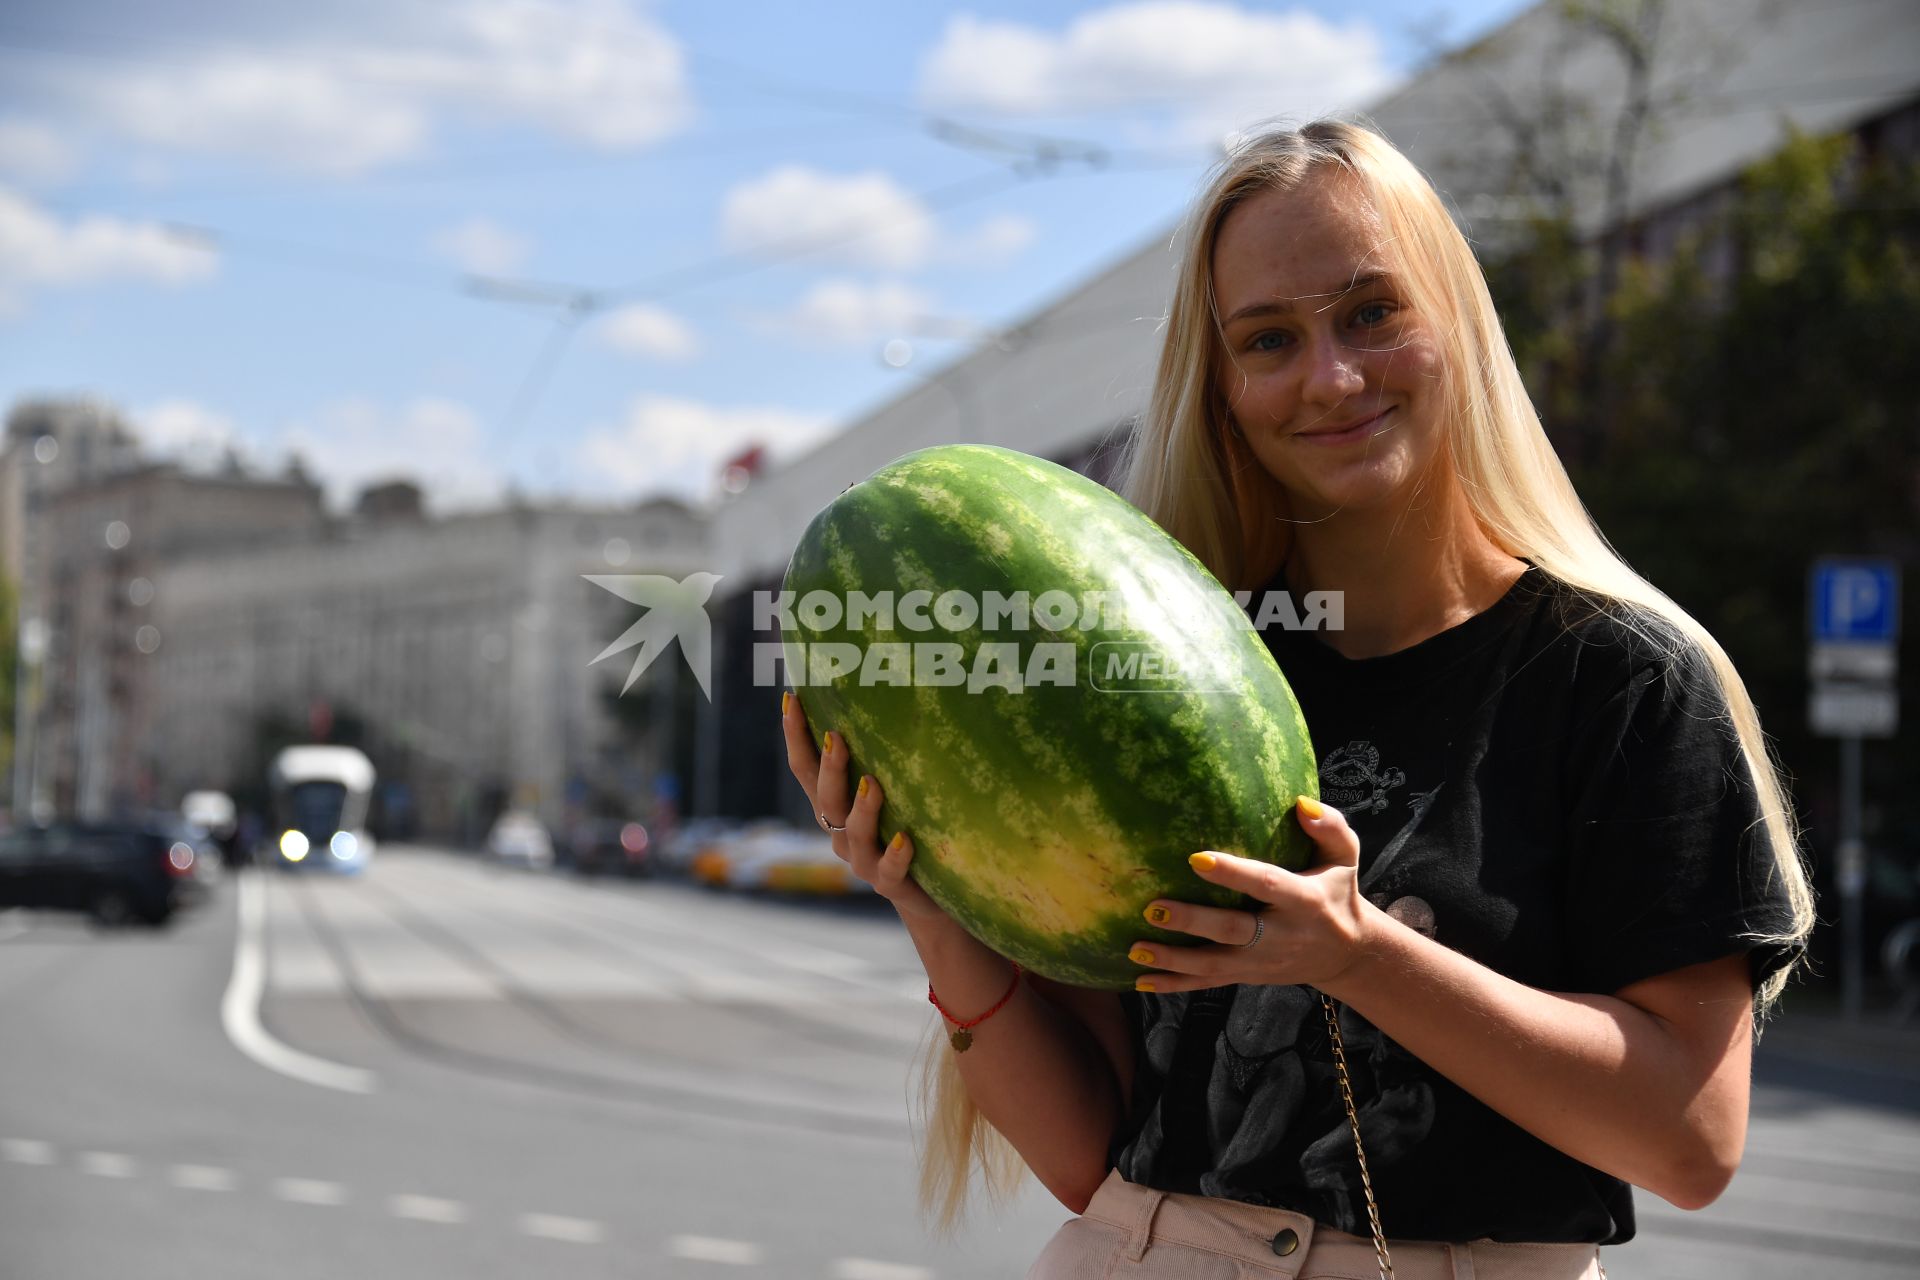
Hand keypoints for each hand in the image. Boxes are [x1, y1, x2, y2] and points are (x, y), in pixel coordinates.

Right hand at [779, 692, 944, 921]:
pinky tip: (905, 839)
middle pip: (825, 800)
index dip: (795, 737)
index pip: (806, 769)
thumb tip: (886, 701)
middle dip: (829, 768)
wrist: (926, 896)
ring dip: (862, 809)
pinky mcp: (891, 885)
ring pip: (854, 835)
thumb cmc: (906, 832)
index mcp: (834, 808)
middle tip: (836, 736)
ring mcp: (864, 862)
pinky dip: (896, 854)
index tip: (792, 699)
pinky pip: (890, 870)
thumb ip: (878, 759)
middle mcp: (841, 834)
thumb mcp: (890, 794)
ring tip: (872, 784)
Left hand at [1127, 797, 1376, 993]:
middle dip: (1193, 922)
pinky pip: (1209, 983)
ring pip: (1214, 964)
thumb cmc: (1337, 892)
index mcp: (1303, 900)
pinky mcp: (1248, 976)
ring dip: (1174, 959)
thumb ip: (1331, 827)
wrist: (1348, 954)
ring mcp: (1262, 961)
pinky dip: (1175, 984)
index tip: (1196, 859)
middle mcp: (1281, 934)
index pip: (1266, 884)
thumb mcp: (1345, 858)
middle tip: (1153, 909)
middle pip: (1233, 930)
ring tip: (1136, 948)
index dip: (1233, 874)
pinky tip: (1141, 981)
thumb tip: (1301, 803)